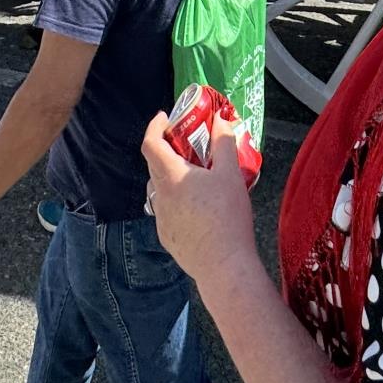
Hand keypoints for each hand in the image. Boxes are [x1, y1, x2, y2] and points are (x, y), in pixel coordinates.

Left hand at [142, 112, 256, 295]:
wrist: (223, 265)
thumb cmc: (227, 217)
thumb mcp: (231, 174)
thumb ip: (224, 143)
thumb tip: (220, 122)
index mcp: (171, 176)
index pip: (150, 143)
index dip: (155, 126)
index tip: (165, 117)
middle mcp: (160, 196)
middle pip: (154, 165)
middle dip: (166, 149)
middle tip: (186, 143)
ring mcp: (161, 219)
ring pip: (158, 189)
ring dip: (169, 176)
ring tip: (193, 176)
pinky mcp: (167, 237)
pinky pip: (166, 211)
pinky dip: (175, 200)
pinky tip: (196, 206)